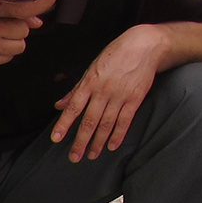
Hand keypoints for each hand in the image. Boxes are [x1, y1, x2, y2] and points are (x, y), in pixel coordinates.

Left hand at [51, 24, 165, 161]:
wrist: (145, 45)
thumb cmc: (115, 56)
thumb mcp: (91, 69)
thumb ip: (76, 90)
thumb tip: (59, 105)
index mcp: (89, 83)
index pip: (73, 108)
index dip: (64, 124)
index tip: (56, 138)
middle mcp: (103, 91)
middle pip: (89, 121)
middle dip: (81, 141)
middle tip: (74, 157)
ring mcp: (120, 95)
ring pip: (106, 124)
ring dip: (98, 142)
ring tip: (91, 155)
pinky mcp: (135, 98)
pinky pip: (125, 120)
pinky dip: (118, 135)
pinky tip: (112, 146)